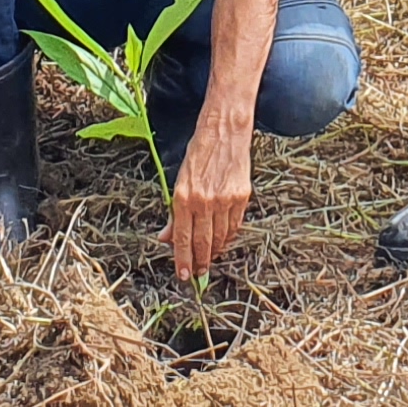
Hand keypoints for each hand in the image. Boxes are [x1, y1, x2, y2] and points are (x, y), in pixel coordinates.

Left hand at [163, 117, 251, 280]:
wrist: (224, 131)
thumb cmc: (199, 153)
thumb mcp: (178, 181)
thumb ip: (173, 213)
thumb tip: (166, 237)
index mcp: (183, 197)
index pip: (182, 238)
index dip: (183, 260)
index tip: (183, 275)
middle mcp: (204, 201)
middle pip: (202, 242)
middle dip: (199, 261)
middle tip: (198, 273)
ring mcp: (224, 200)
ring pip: (219, 237)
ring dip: (214, 251)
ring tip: (210, 259)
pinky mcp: (241, 196)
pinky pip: (234, 225)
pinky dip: (228, 237)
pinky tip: (223, 242)